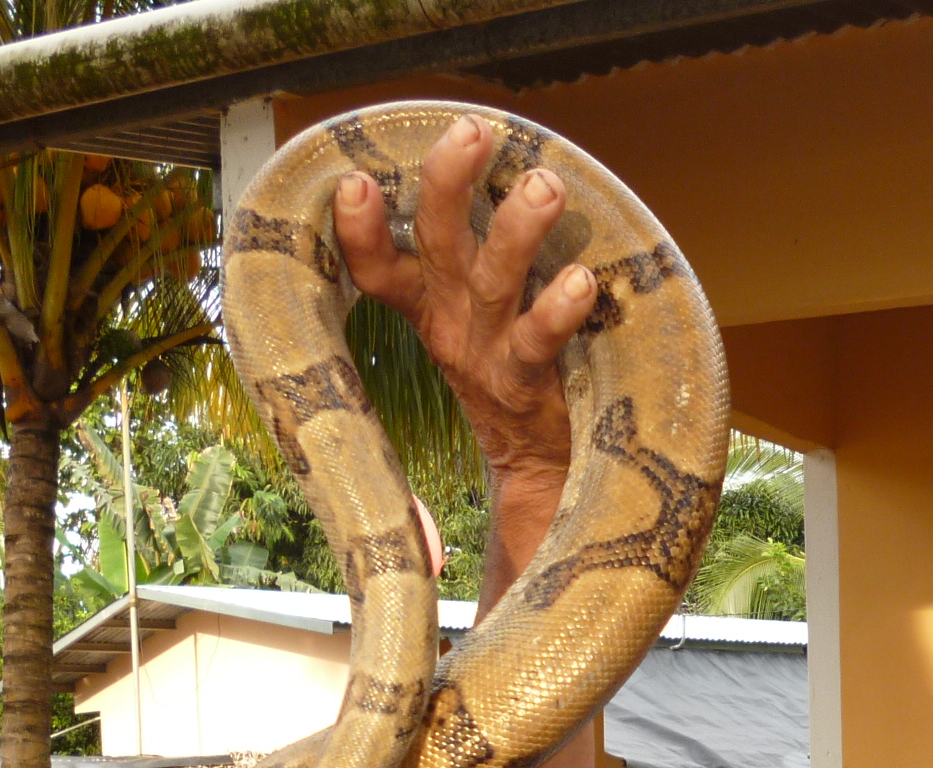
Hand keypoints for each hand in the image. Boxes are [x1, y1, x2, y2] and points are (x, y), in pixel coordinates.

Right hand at [334, 114, 596, 485]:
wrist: (538, 471)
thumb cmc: (512, 377)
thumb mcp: (476, 322)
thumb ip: (478, 262)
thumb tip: (487, 177)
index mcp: (432, 310)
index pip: (379, 268)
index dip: (360, 231)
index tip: (352, 182)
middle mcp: (454, 326)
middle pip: (438, 248)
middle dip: (447, 184)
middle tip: (471, 131)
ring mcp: (489, 354)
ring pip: (494, 282)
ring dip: (516, 230)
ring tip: (543, 184)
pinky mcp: (527, 383)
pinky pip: (538, 342)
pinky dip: (558, 311)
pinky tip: (581, 280)